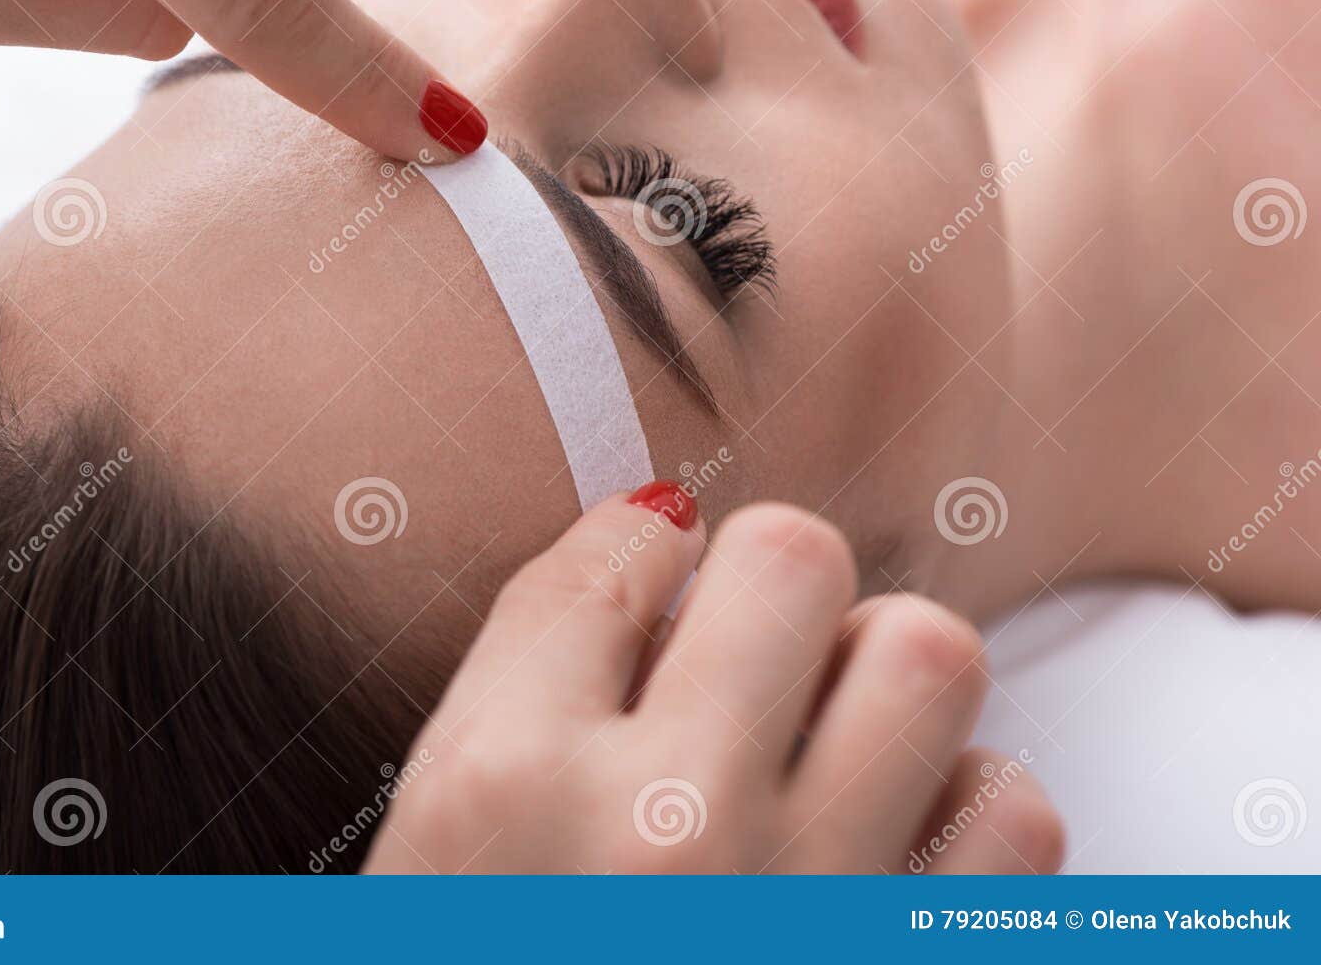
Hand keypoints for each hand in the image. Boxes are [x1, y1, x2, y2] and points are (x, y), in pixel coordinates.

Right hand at [364, 494, 1063, 872]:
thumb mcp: (437, 847)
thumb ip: (527, 688)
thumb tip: (655, 537)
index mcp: (503, 786)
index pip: (615, 550)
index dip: (642, 552)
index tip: (651, 583)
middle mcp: (662, 828)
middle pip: (794, 558)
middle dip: (776, 580)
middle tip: (751, 644)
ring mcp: (809, 912)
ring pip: (928, 655)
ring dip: (886, 679)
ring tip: (833, 738)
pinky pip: (1012, 814)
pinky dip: (967, 812)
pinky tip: (892, 851)